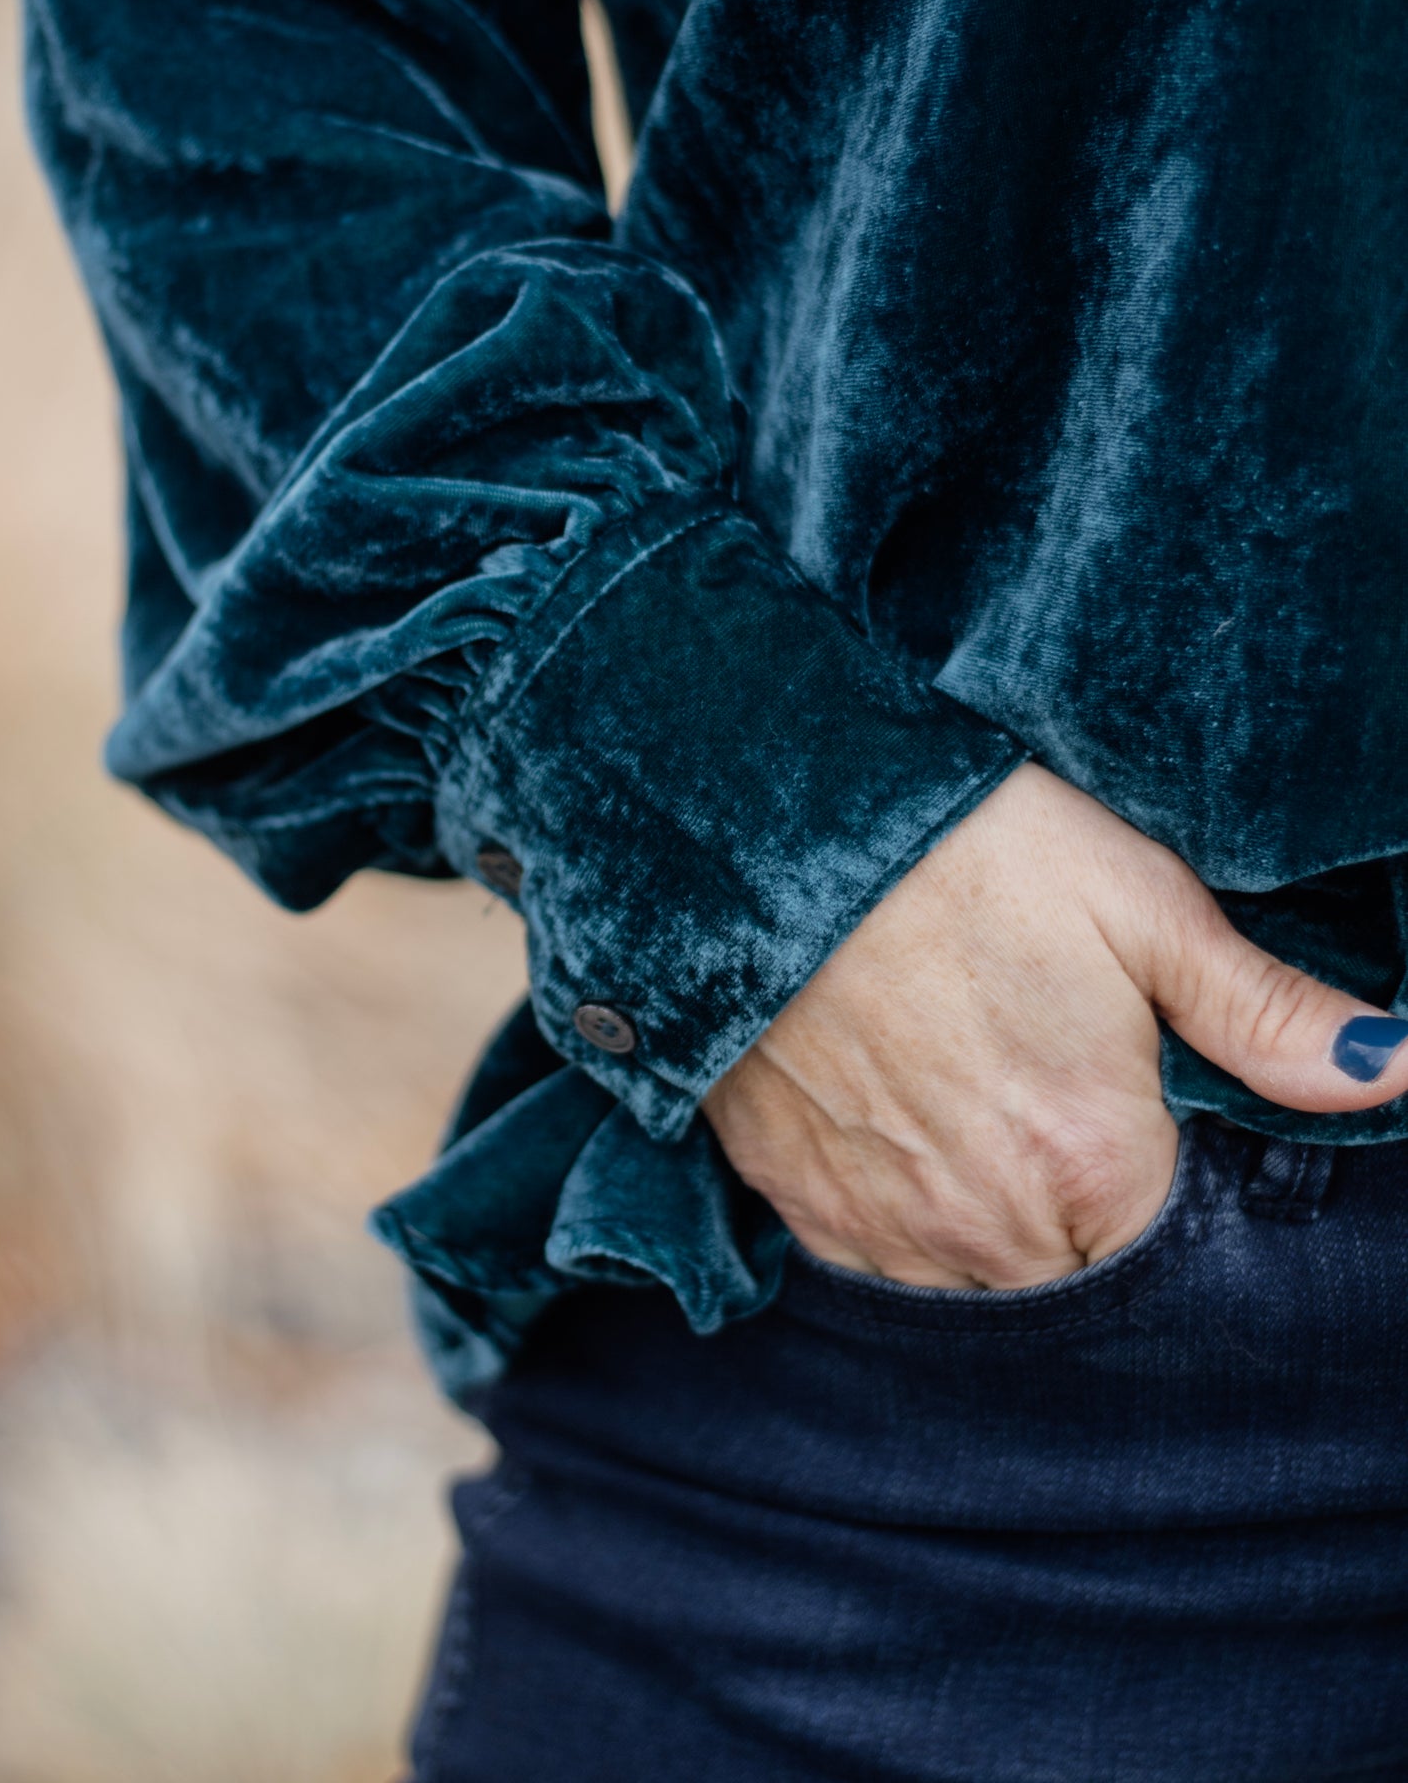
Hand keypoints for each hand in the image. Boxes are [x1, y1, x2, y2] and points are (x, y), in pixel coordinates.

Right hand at [703, 762, 1407, 1287]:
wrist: (764, 830)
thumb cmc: (966, 849)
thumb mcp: (1140, 904)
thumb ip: (1270, 1017)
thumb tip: (1400, 1070)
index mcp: (1093, 1165)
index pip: (1175, 1248)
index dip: (1167, 1176)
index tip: (1138, 1101)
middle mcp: (989, 1228)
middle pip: (1076, 1274)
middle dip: (1084, 1203)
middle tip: (1051, 1080)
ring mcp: (884, 1227)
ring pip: (978, 1278)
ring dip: (997, 1216)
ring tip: (980, 1093)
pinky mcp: (801, 1205)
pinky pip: (880, 1258)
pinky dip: (907, 1213)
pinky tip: (907, 1116)